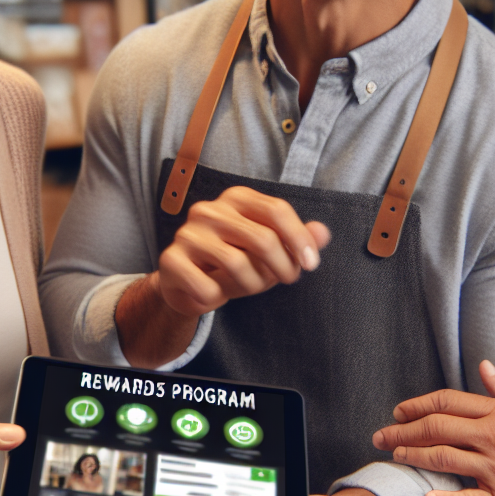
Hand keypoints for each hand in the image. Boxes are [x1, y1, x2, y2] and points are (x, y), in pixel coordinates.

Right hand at [158, 186, 330, 316]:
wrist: (188, 285)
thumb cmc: (234, 263)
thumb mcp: (270, 251)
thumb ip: (297, 240)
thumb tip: (323, 233)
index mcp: (236, 198)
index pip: (276, 210)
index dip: (299, 238)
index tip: (311, 264)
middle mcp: (209, 209)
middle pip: (262, 238)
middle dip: (282, 267)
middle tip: (286, 279)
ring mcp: (187, 233)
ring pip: (237, 263)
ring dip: (253, 285)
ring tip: (250, 286)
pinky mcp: (171, 259)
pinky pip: (208, 286)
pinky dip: (219, 297)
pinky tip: (215, 294)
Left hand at [372, 360, 494, 495]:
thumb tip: (483, 366)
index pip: (449, 402)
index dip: (418, 405)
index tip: (398, 412)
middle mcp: (493, 440)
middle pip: (438, 429)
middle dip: (403, 432)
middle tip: (381, 436)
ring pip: (444, 460)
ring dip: (414, 458)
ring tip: (394, 457)